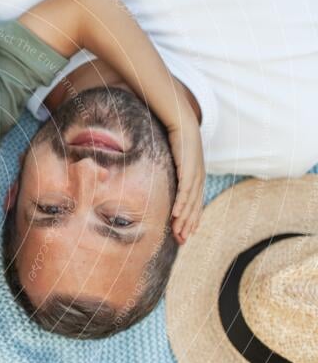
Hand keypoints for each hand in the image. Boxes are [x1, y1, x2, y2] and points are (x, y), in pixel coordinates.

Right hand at [167, 112, 204, 244]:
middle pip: (194, 206)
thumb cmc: (176, 139)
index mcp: (196, 178)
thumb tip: (163, 180)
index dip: (191, 220)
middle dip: (188, 225)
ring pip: (190, 202)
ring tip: (178, 232)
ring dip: (184, 218)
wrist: (181, 121)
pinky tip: (176, 214)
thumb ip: (173, 172)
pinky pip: (185, 190)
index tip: (185, 234)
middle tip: (182, 240)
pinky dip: (181, 203)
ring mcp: (195, 174)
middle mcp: (198, 178)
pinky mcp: (188, 169)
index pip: (194, 203)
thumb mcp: (176, 159)